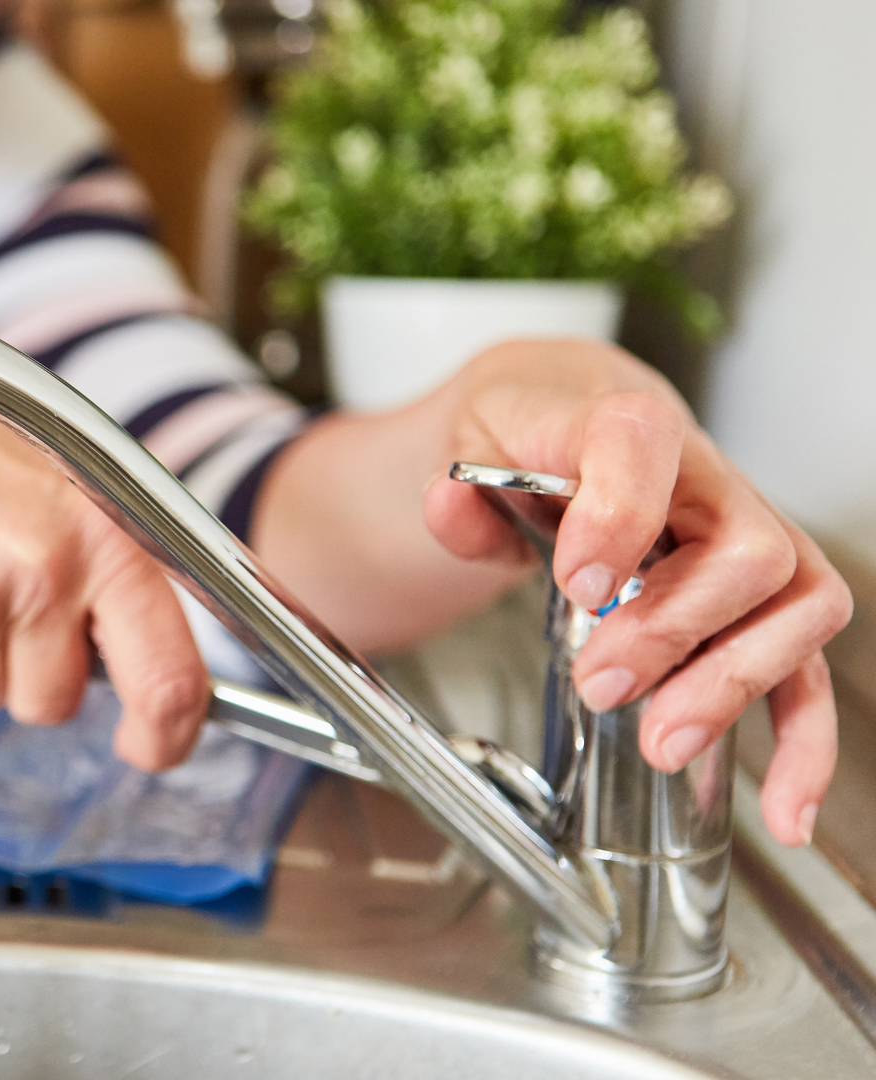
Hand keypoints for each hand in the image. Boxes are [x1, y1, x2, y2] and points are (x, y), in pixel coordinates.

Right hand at [0, 357, 208, 770]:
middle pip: (54, 702)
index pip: (166, 680)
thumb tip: (146, 663)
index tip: (148, 743)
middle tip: (4, 593)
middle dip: (35, 671)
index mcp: (102, 540)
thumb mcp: (69, 477)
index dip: (164, 733)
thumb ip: (113, 569)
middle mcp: (39, 581)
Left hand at [422, 340, 851, 846]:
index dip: (619, 516)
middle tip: (599, 684)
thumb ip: (458, 491)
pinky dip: (804, 743)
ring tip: (662, 741)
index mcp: (627, 425)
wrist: (567, 416)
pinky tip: (785, 809)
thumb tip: (450, 503)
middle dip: (673, 631)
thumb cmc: (533, 431)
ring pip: (796, 606)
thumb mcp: (472, 441)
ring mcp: (747, 540)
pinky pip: (807, 669)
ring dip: (734, 685)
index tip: (579, 582)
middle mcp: (707, 479)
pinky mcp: (759, 604)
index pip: (644, 444)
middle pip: (746, 548)